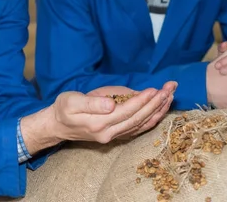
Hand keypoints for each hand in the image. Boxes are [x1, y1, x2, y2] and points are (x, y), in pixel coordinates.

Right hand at [20, 85, 174, 154]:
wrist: (57, 125)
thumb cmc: (63, 109)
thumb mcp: (71, 101)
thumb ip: (91, 103)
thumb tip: (111, 104)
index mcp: (99, 124)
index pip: (127, 112)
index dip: (142, 101)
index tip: (155, 89)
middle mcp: (109, 133)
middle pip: (139, 119)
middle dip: (156, 103)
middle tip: (169, 89)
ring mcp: (113, 137)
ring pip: (142, 125)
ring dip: (158, 111)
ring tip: (170, 96)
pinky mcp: (116, 135)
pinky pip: (139, 128)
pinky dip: (152, 119)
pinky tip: (160, 110)